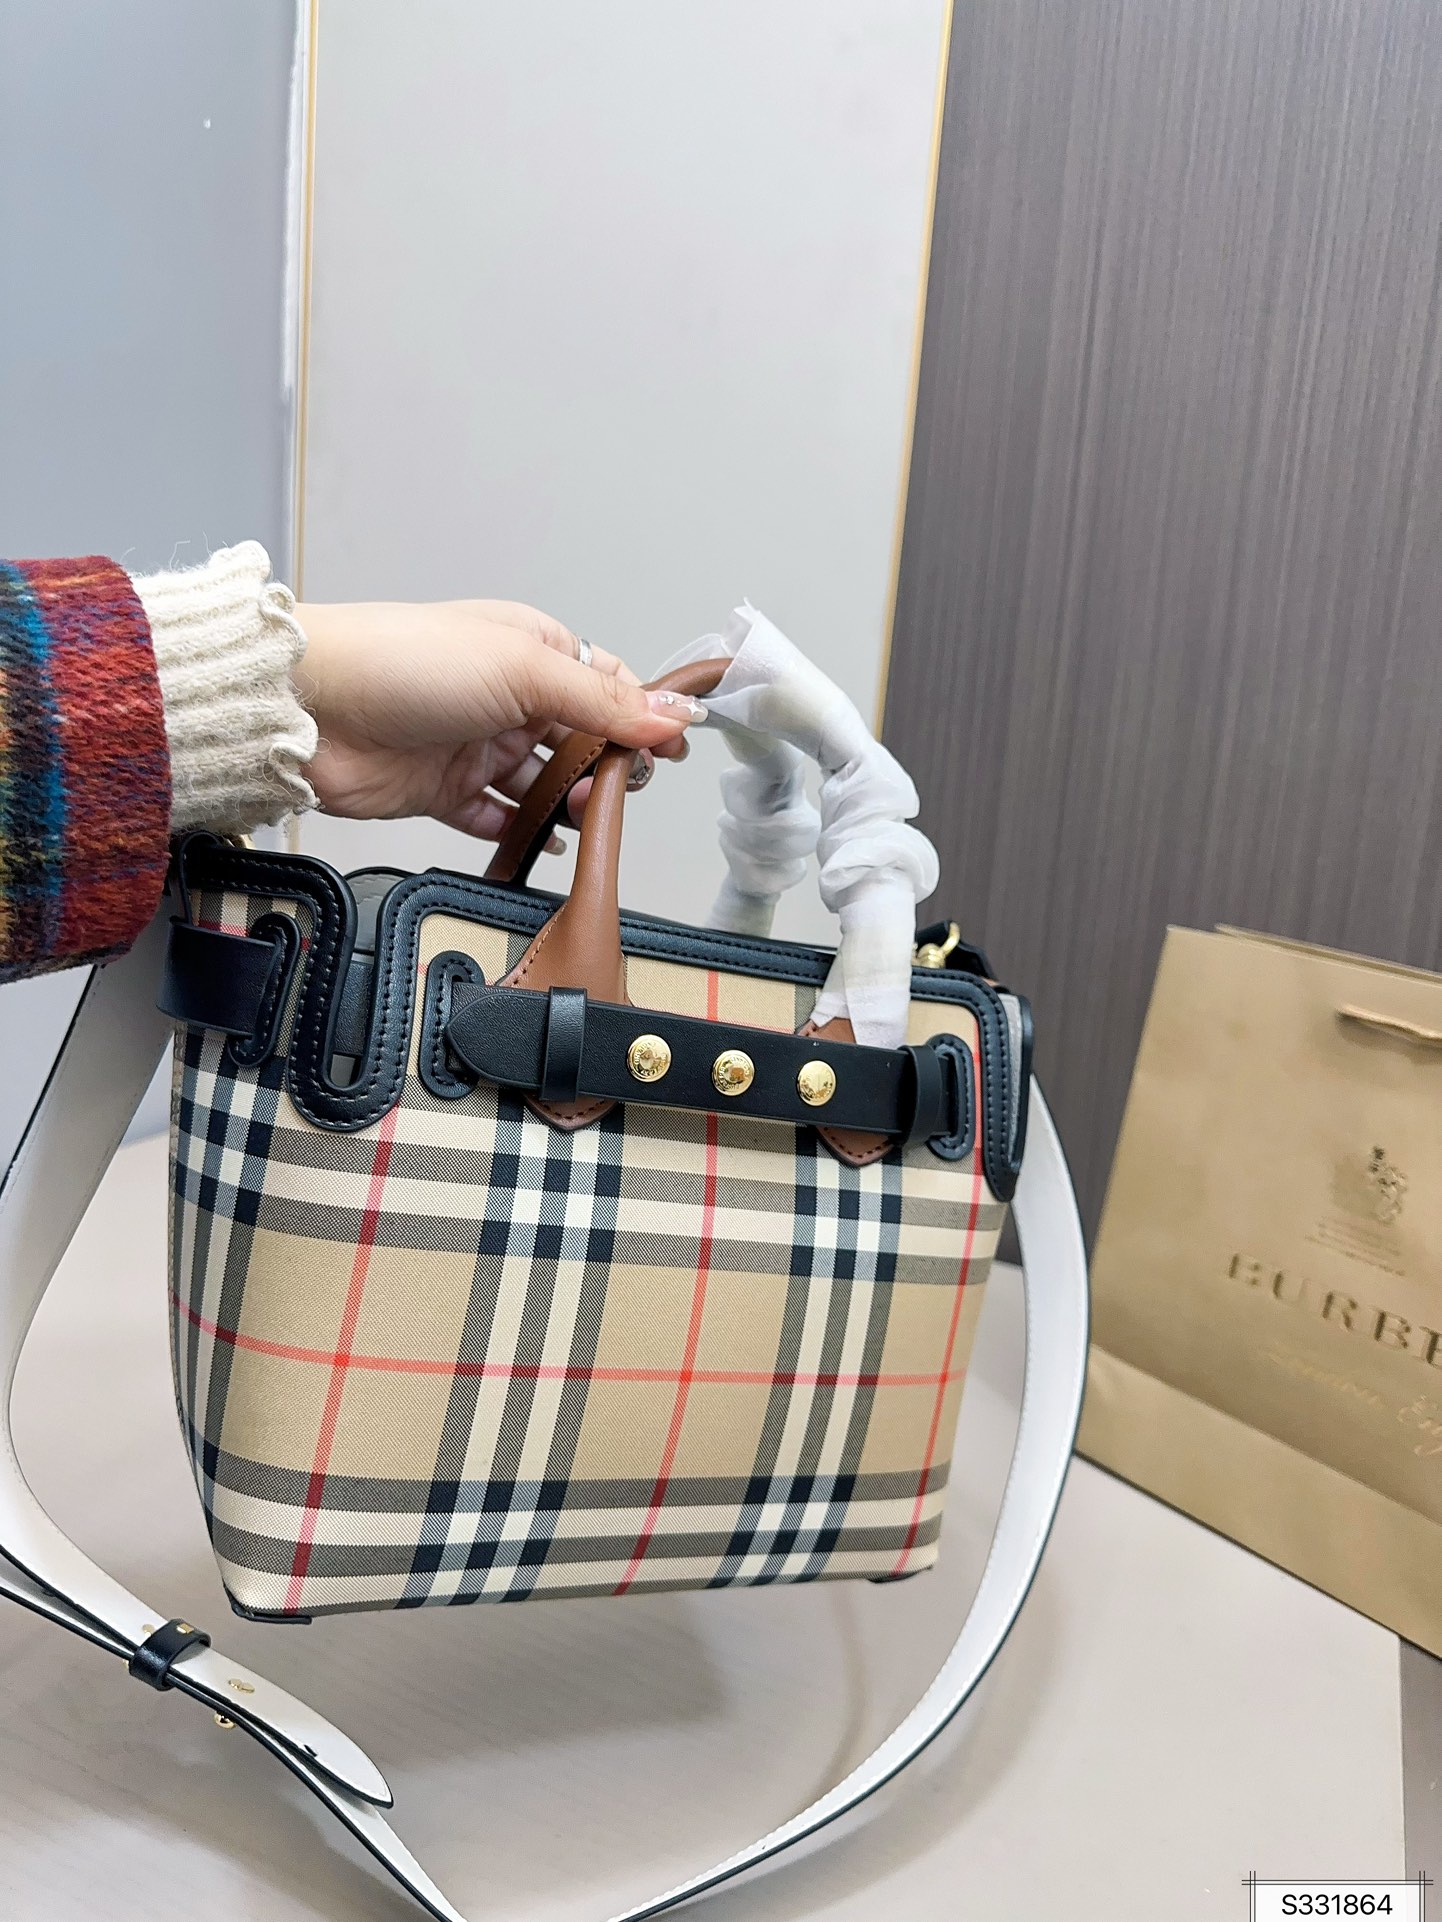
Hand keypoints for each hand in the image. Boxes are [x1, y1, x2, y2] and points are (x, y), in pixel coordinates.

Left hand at [291, 599, 703, 843]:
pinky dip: (521, 834)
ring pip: (542, 783)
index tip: (672, 751)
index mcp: (530, 649)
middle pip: (579, 739)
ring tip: (583, 819)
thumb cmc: (408, 664)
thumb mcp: (522, 671)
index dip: (643, 717)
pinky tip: (545, 846)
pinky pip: (496, 818)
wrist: (310, 707)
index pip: (607, 683)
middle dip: (606, 767)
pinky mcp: (443, 790)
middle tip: (619, 793)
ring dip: (568, 804)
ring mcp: (475, 744)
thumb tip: (674, 714)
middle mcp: (507, 696)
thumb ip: (602, 699)